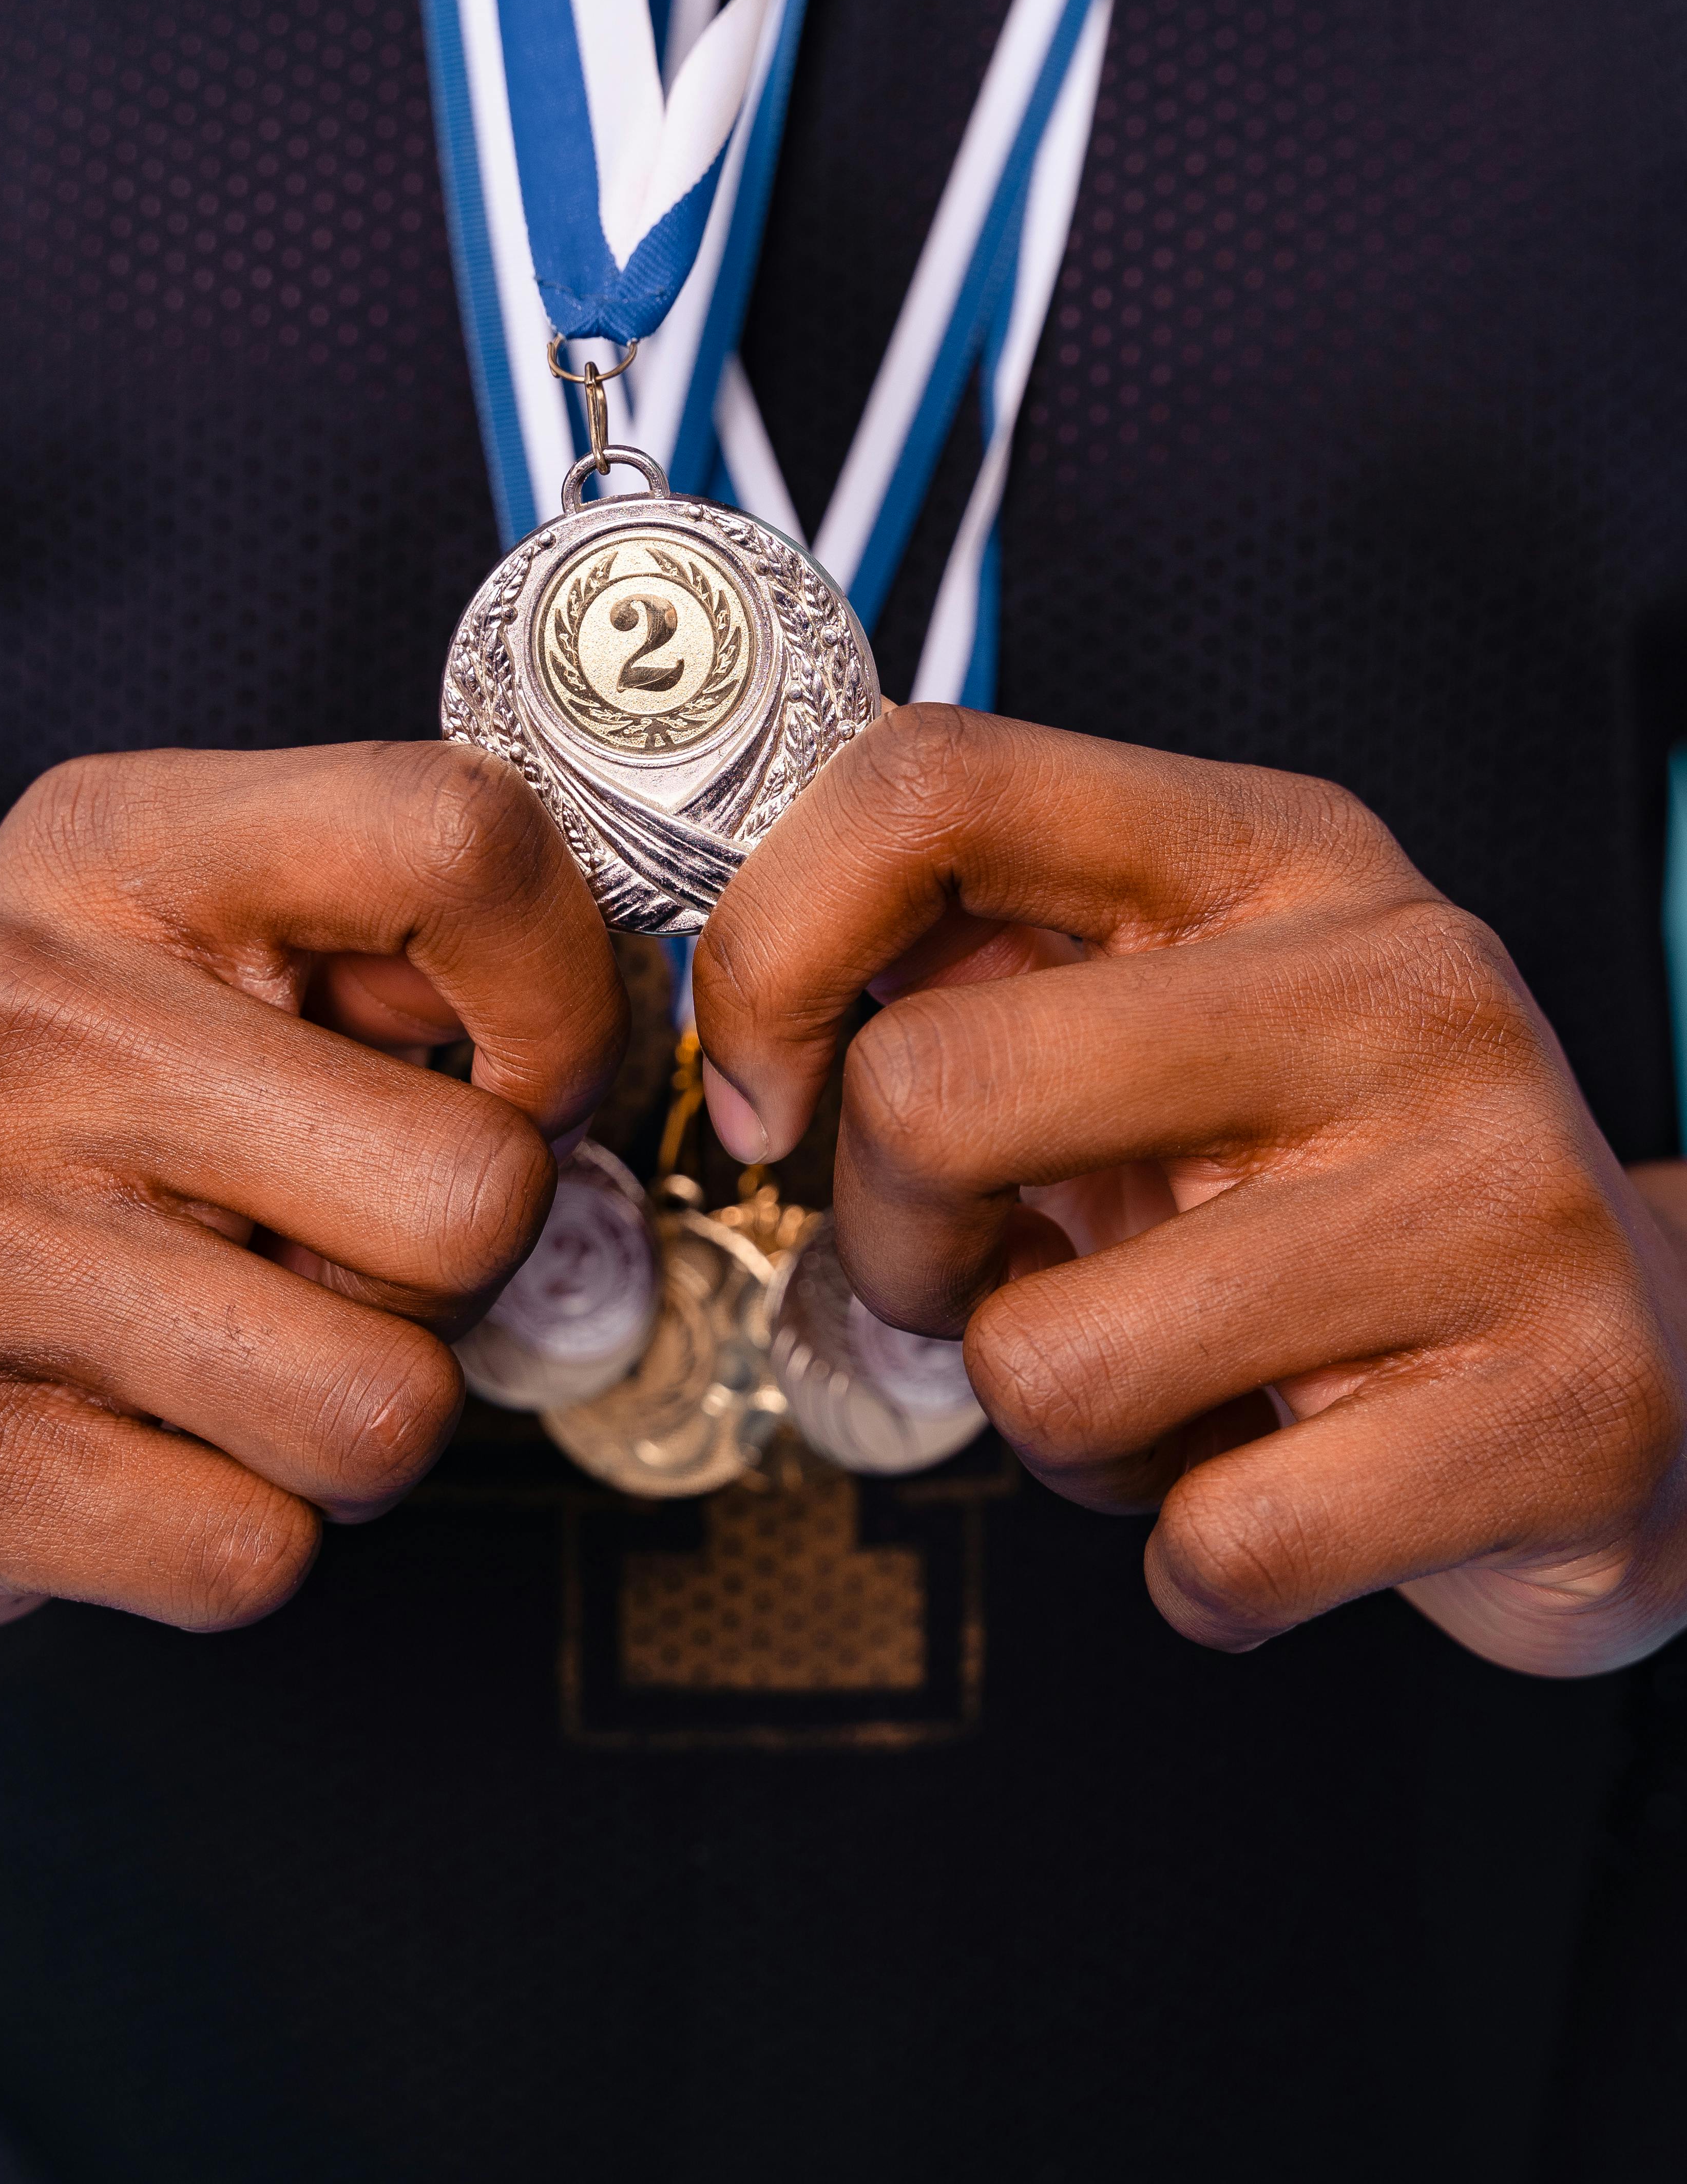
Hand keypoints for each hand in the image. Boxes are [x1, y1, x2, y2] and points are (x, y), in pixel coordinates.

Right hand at [0, 744, 624, 1632]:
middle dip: (465, 1263)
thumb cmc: (99, 1120)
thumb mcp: (231, 951)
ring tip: (251, 1349)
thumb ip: (424, 944)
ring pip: (388, 1409)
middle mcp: (12, 1015)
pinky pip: (254, 1553)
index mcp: (114, 847)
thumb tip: (616, 1032)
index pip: (464, 837)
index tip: (519, 1069)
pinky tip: (150, 1439)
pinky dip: (247, 1529)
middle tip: (350, 1250)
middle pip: (476, 1192)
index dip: (566, 994)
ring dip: (367, 1413)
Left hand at [694, 705, 1686, 1676]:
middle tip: (988, 1279)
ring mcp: (1496, 1191)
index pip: (934, 783)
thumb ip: (984, 972)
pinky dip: (1199, 1564)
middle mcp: (1396, 985)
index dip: (771, 949)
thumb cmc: (1342, 1197)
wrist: (1653, 1375)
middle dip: (898, 1247)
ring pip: (1047, 1360)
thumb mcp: (1169, 1028)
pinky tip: (1282, 1484)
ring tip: (1179, 1387)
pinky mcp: (1565, 1405)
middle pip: (932, 1087)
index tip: (767, 1091)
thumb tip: (751, 997)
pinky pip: (1223, 1542)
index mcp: (1272, 856)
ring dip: (1061, 1431)